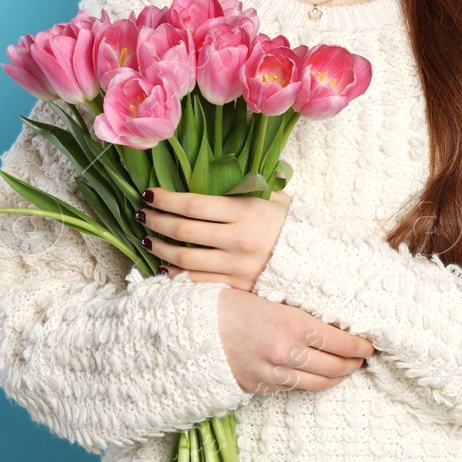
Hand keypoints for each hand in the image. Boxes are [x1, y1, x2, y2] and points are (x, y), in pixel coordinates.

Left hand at [139, 186, 291, 292]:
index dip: (166, 199)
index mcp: (247, 212)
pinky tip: (163, 268)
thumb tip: (219, 175)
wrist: (319, 262)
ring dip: (160, 248)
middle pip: (184, 230)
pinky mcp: (237, 286)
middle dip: (156, 220)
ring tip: (147, 239)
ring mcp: (236, 266)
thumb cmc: (294, 226)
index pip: (194, 205)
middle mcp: (238, 239)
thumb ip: (250, 189)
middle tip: (142, 215)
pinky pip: (197, 281)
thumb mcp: (277, 200)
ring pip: (184, 258)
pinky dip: (175, 275)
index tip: (149, 193)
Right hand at [218, 288, 374, 393]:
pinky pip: (296, 389)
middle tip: (363, 356)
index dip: (361, 345)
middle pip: (336, 367)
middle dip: (354, 363)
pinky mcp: (260, 387)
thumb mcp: (272, 300)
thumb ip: (301, 314)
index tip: (370, 343)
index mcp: (293, 324)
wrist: (190, 329)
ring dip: (339, 377)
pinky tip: (318, 375)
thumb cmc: (230, 305)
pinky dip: (313, 383)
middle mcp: (286, 352)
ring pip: (319, 384)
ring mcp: (273, 373)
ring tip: (347, 368)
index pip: (342, 341)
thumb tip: (332, 321)